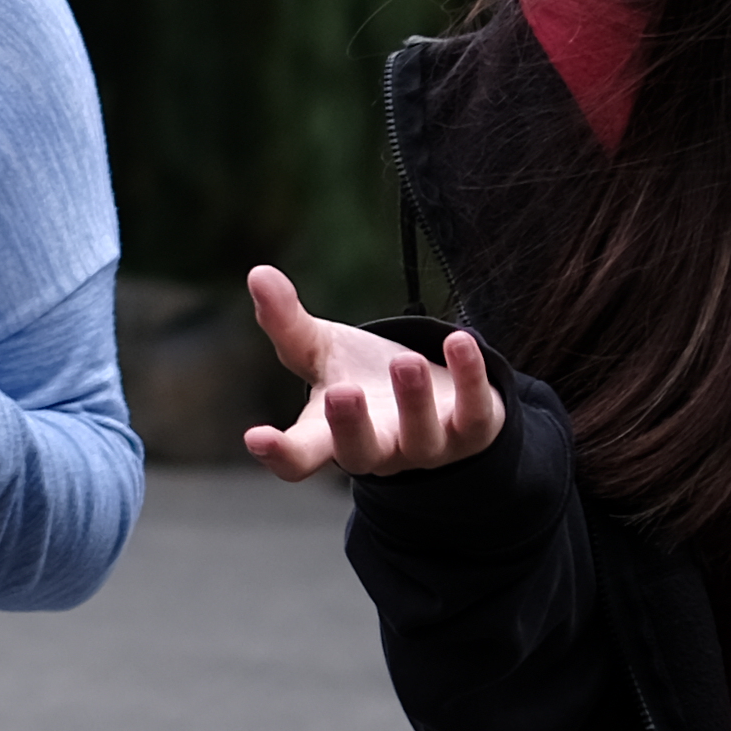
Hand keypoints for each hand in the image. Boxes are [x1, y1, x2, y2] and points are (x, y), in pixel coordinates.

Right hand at [239, 269, 504, 480]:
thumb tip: (258, 274)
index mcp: (332, 437)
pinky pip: (474, 413)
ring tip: (406, 362)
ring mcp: (427, 446)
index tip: (256, 436)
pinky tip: (459, 340)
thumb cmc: (365, 379)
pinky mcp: (472, 431)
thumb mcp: (324, 353)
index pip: (300, 456)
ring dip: (413, 402)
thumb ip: (287, 324)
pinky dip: (468, 378)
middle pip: (360, 454)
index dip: (279, 453)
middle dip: (351, 426)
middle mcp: (378, 450)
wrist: (435, 399)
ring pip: (420, 437)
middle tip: (342, 392)